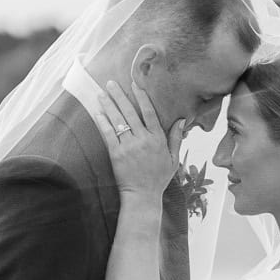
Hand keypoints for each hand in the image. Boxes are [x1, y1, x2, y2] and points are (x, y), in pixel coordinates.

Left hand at [104, 73, 185, 200]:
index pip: (149, 112)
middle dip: (120, 95)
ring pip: (118, 120)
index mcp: (158, 139)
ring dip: (109, 105)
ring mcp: (129, 146)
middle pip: (130, 112)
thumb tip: (182, 120)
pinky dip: (103, 122)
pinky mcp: (116, 154)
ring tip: (101, 93)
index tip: (134, 84)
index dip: (141, 96)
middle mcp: (143, 140)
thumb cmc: (159, 178)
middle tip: (111, 83)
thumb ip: (177, 138)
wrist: (143, 196)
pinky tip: (98, 112)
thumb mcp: (174, 159)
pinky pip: (108, 134)